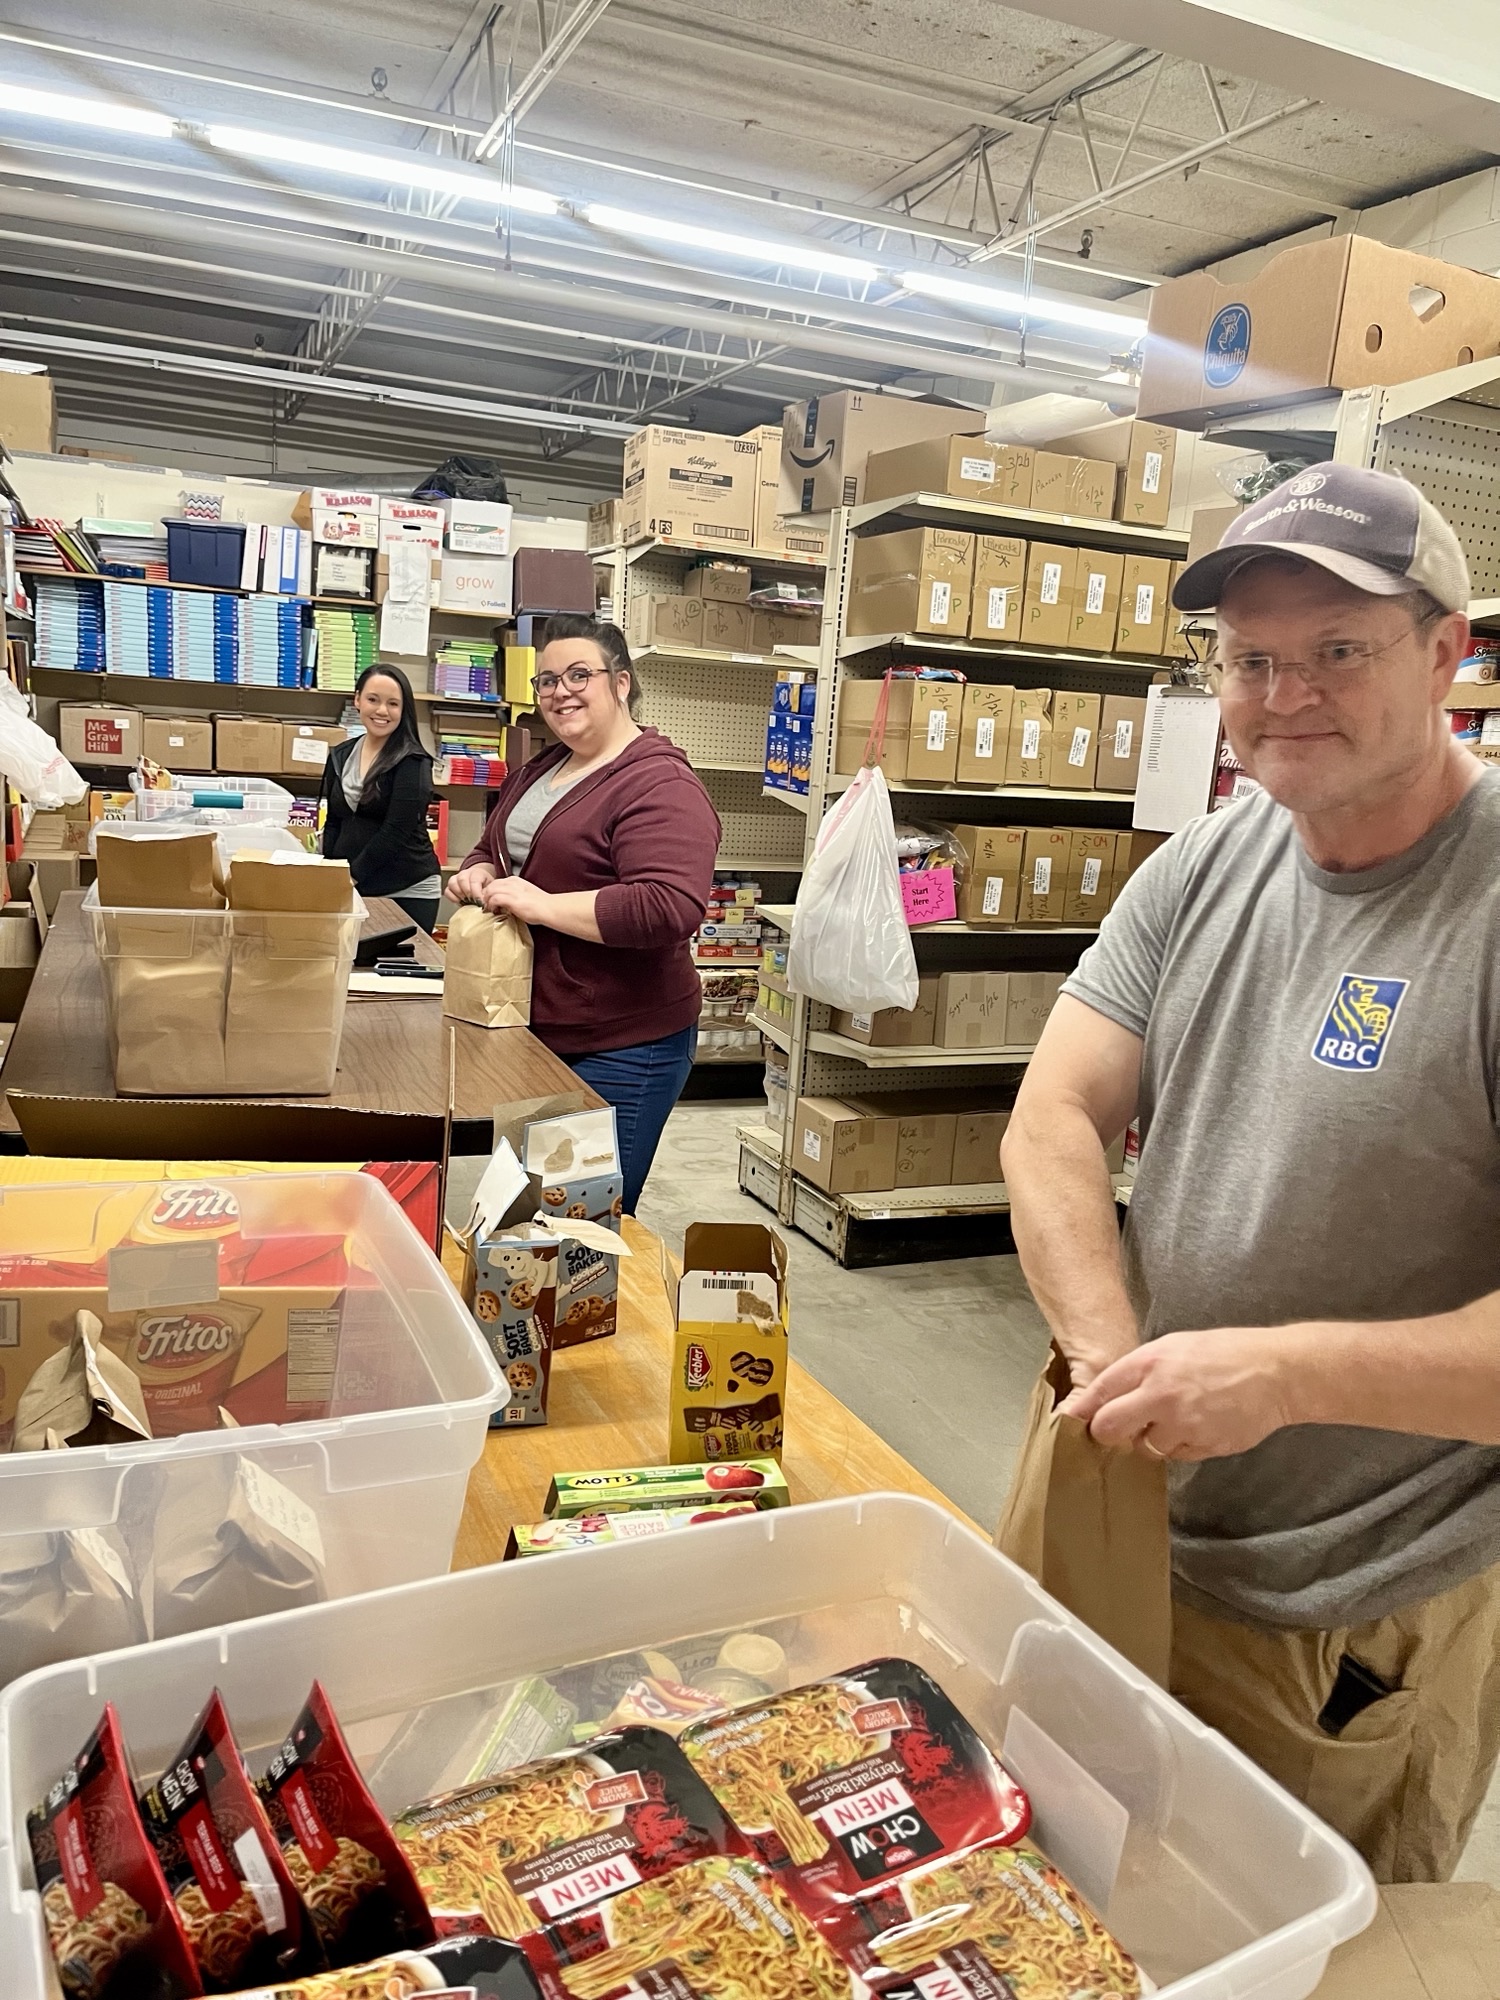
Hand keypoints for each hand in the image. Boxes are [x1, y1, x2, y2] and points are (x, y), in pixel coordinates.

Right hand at [448, 863, 496, 904]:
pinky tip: (460, 901)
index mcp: (477, 873)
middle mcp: (465, 873)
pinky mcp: (450, 886)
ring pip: (453, 883)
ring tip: (466, 901)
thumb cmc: (485, 887)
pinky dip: (452, 898)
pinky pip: (447, 891)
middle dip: (468, 893)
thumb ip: (487, 893)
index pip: (474, 880)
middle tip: (473, 902)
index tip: (480, 902)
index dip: (476, 892)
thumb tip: (485, 903)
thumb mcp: (490, 888)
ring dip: (459, 894)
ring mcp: (456, 878)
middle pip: (462, 880)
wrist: (480, 885)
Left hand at [480, 875, 553, 924]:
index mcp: (515, 880)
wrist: (549, 908)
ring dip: (487, 901)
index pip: (496, 883)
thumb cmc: (540, 905)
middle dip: (486, 897)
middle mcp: (511, 882)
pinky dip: (491, 906)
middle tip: (489, 907)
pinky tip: (495, 912)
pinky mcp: (511, 899)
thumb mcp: (525, 894)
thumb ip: (514, 895)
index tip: (492, 903)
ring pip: (490, 891)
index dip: (491, 893)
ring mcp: (511, 890)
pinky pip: (493, 899)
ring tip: (491, 910)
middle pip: (490, 886)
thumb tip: (504, 903)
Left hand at [1060, 1326, 1296, 1461]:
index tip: (1069, 1421)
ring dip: (1150, 1440)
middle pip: (1109, 1429)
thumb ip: (1140, 1370)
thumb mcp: (1175, 1346)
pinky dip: (1179, 1447)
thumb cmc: (1223, 1353)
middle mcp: (1160, 1395)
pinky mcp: (1204, 1446)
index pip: (1100, 1393)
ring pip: (1145, 1448)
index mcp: (1149, 1363)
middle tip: (1115, 1430)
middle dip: (1106, 1433)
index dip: (1081, 1410)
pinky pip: (1176, 1456)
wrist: (1275, 1372)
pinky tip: (1195, 1428)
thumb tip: (1108, 1396)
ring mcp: (1182, 1424)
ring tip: (1170, 1422)